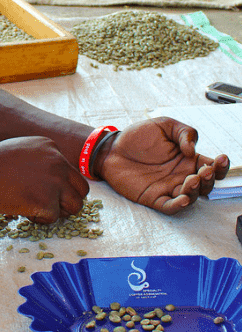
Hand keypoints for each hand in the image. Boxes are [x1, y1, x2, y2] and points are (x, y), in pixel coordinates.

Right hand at [0, 136, 89, 222]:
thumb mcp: (22, 148)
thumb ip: (41, 159)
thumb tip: (53, 177)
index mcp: (52, 147)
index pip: (71, 172)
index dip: (60, 185)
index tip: (44, 189)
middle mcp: (58, 162)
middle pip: (81, 189)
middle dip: (68, 200)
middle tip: (50, 204)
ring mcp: (55, 182)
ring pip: (75, 205)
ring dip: (59, 211)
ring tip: (38, 208)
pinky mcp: (47, 201)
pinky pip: (54, 217)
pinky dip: (40, 218)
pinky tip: (24, 210)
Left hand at [96, 117, 229, 214]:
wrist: (111, 148)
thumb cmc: (137, 136)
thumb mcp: (163, 125)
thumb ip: (183, 132)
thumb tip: (193, 150)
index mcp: (187, 158)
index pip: (211, 166)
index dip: (220, 165)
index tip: (220, 159)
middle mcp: (181, 175)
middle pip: (205, 184)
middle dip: (210, 179)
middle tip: (204, 171)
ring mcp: (168, 187)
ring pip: (191, 196)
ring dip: (196, 191)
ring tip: (192, 180)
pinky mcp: (154, 197)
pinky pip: (170, 206)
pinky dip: (179, 205)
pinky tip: (183, 198)